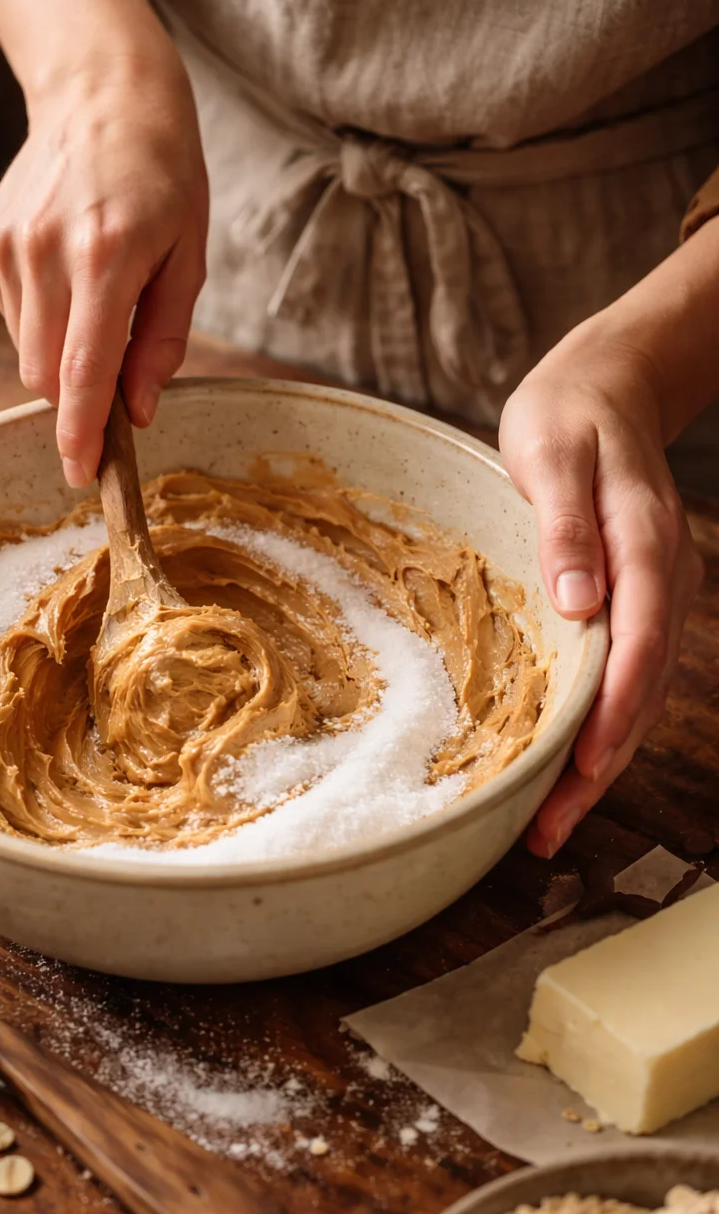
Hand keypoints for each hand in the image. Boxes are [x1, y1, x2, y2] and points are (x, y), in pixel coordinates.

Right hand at [0, 45, 207, 485]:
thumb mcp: (190, 257)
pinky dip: (43, 320)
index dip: (79, 435)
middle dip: (75, 399)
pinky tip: (68, 274)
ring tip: (98, 296)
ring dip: (61, 355)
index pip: (80, 372)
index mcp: (105, 257)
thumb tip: (136, 412)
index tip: (81, 476)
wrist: (102, 91)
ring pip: (25, 351)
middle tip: (114, 384)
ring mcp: (7, 247)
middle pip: (44, 376)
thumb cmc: (163, 175)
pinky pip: (13, 317)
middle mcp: (45, 252)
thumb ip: (163, 340)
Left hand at [499, 315, 702, 857]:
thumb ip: (566, 526)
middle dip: (601, 762)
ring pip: (638, 690)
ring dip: (600, 757)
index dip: (614, 710)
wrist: (609, 384)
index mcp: (642, 541)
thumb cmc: (567, 414)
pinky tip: (566, 760)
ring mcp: (657, 590)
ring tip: (550, 821)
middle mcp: (662, 575)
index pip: (640, 640)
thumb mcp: (551, 453)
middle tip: (549, 829)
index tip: (581, 767)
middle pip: (642, 685)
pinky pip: (628, 672)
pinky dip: (600, 722)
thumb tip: (579, 604)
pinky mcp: (639, 598)